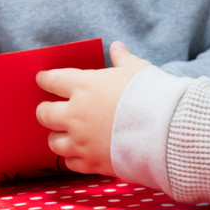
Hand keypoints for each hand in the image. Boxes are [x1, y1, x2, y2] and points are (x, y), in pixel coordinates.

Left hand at [36, 41, 151, 175]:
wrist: (166, 131)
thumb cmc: (152, 94)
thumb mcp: (138, 69)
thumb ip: (122, 59)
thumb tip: (117, 47)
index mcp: (84, 86)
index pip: (52, 81)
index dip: (45, 79)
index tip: (43, 80)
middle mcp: (76, 114)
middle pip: (44, 114)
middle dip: (45, 110)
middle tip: (49, 109)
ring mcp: (82, 141)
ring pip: (53, 142)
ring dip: (58, 136)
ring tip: (64, 134)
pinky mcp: (92, 162)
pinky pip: (71, 163)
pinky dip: (73, 157)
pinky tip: (80, 152)